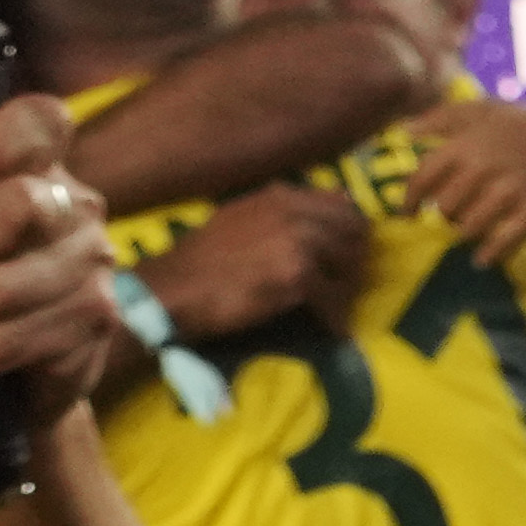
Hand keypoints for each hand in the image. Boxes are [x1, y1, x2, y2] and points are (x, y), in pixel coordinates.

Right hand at [147, 185, 373, 348]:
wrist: (170, 291)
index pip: (344, 207)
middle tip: (344, 286)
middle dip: (355, 262)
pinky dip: (336, 318)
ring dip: (348, 290)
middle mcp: (294, 212)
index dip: (351, 234)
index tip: (345, 256)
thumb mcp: (243, 218)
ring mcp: (297, 242)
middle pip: (355, 234)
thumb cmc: (201, 260)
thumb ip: (289, 210)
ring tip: (334, 307)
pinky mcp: (296, 276)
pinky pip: (334, 299)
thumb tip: (342, 198)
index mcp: (281, 196)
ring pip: (350, 266)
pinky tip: (331, 329)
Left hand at [398, 99, 525, 265]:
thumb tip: (401, 130)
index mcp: (469, 144)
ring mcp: (512, 191)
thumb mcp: (489, 112)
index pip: (423, 178)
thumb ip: (443, 118)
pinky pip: (502, 242)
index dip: (409, 200)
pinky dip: (490, 254)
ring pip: (469, 228)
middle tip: (457, 218)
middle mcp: (485, 167)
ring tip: (474, 233)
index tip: (407, 215)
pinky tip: (485, 259)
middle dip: (447, 217)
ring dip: (467, 234)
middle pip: (445, 208)